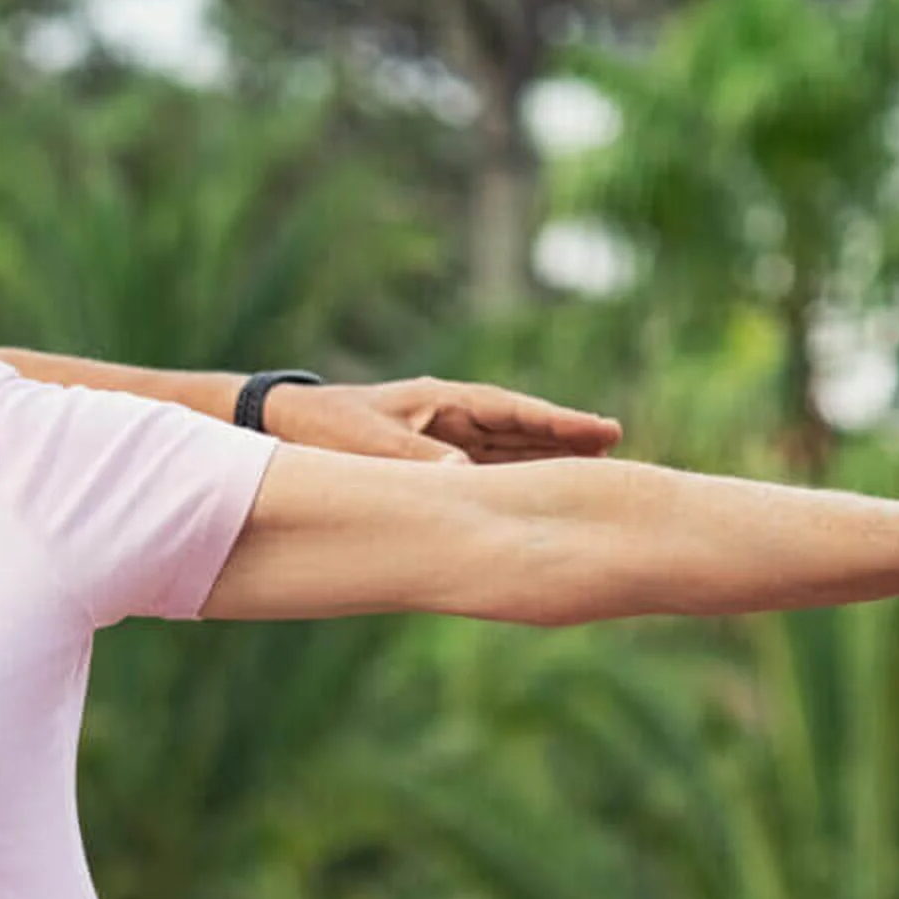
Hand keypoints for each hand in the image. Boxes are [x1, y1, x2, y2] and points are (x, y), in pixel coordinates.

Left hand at [271, 378, 623, 464]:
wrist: (281, 427)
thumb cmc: (323, 426)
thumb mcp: (369, 443)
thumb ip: (416, 460)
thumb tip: (465, 477)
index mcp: (443, 402)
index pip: (514, 412)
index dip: (559, 423)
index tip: (602, 431)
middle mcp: (450, 418)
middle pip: (520, 430)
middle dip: (565, 439)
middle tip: (616, 445)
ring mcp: (442, 439)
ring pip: (505, 453)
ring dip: (543, 460)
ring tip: (592, 471)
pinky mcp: (428, 462)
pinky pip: (479, 473)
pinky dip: (508, 481)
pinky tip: (537, 497)